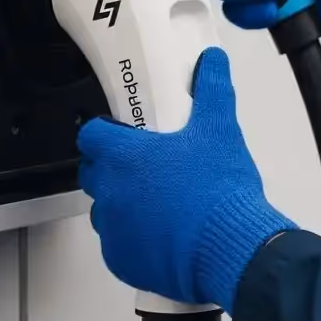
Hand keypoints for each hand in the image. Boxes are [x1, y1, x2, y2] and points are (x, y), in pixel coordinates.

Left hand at [77, 47, 295, 313]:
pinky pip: (119, 245)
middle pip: (94, 174)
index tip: (123, 134)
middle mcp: (109, 192)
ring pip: (105, 211)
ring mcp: (112, 230)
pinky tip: (165, 235)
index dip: (104, 133)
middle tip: (148, 167)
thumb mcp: (220, 130)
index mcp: (123, 156)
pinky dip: (135, 239)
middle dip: (113, 168)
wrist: (229, 248)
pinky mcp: (122, 262)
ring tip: (160, 204)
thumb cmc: (218, 187)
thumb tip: (212, 59)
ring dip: (123, 204)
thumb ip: (212, 90)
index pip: (90, 136)